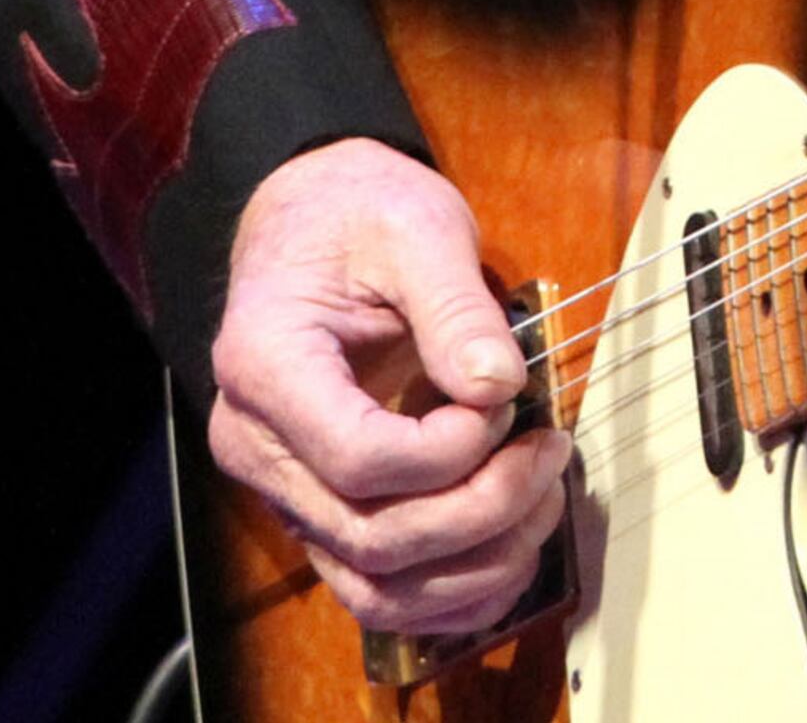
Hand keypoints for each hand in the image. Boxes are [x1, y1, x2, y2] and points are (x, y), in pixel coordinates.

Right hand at [208, 136, 570, 648]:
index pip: (358, 457)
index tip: (507, 401)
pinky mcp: (321, 514)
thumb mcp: (414, 224)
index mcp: (265, 365)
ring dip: (474, 566)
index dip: (450, 450)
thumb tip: (499, 386)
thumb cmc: (356, 214)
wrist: (312, 223)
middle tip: (548, 450)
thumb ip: (454, 304)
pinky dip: (453, 594)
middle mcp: (258, 446)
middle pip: (372, 537)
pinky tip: (512, 548)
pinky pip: (379, 593)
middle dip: (481, 510)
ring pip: (375, 587)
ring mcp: (285, 491)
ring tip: (541, 499)